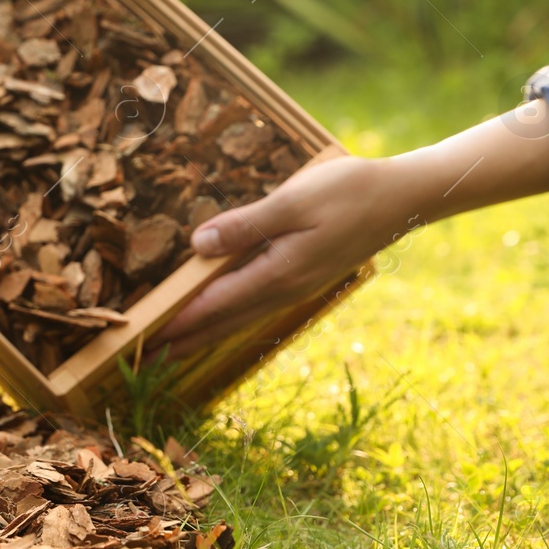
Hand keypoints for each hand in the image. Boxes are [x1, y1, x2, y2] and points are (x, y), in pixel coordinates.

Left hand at [154, 100, 548, 357]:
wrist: (404, 197)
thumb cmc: (349, 191)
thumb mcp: (292, 201)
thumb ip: (243, 226)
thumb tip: (198, 247)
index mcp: (277, 273)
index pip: (215, 304)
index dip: (178, 321)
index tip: (145, 340)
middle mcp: (285, 288)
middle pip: (224, 320)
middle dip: (185, 338)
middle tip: (146, 358)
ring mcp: (297, 285)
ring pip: (241, 316)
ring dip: (206, 331)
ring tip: (175, 345)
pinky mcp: (305, 275)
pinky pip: (258, 304)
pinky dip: (231, 315)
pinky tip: (223, 314)